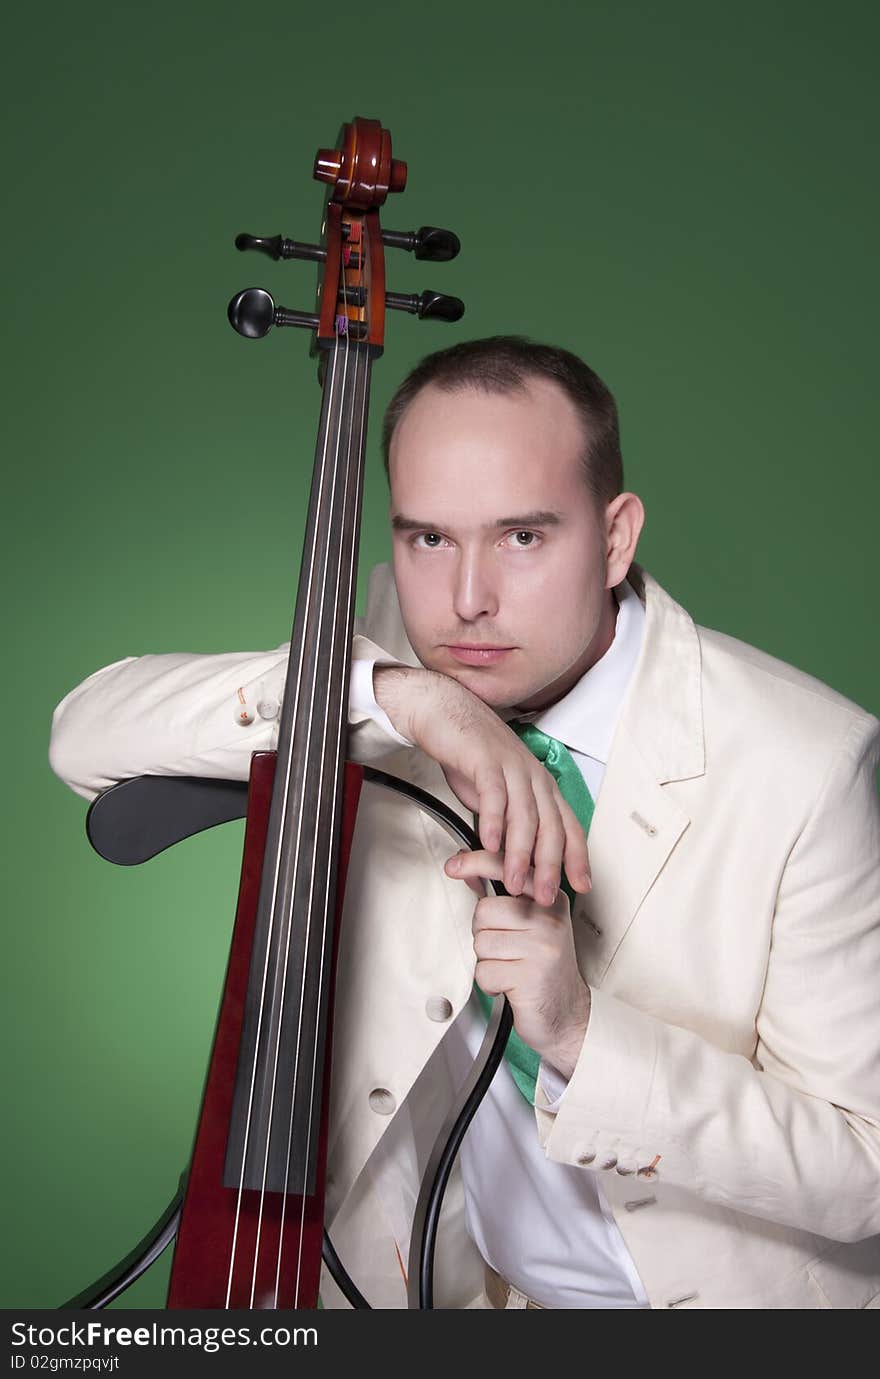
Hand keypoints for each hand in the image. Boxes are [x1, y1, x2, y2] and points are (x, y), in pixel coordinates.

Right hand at [374, 665, 590, 903]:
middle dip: (549, 866)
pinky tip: (488, 843)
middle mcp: (533, 776)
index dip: (577, 857)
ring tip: (514, 881)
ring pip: (524, 815)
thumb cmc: (471, 756)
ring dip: (520, 853)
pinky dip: (492, 821)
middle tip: (542, 896)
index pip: (569, 825)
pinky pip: (493, 794)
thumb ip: (505, 826)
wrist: (445, 712)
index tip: (582, 886)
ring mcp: (511, 767)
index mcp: (541, 785)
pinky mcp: (485, 760)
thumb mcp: (496, 795)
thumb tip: (507, 861)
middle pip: (550, 826)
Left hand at [445, 848, 590, 1078]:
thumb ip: (503, 897)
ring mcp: (542, 946)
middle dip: (485, 934)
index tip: (454, 864)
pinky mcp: (530, 975)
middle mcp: (549, 918)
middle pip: (484, 911)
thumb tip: (469, 871)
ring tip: (512, 967)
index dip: (476, 862)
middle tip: (507, 949)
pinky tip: (511, 985)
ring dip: (488, 961)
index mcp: (549, 899)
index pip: (508, 869)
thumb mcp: (530, 924)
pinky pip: (484, 972)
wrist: (566, 1012)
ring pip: (481, 942)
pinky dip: (490, 983)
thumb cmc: (543, 967)